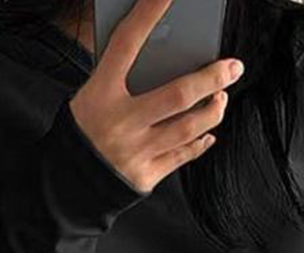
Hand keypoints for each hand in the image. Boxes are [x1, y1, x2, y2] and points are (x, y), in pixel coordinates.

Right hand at [68, 0, 244, 193]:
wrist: (70, 183)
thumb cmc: (84, 132)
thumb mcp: (91, 97)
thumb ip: (119, 76)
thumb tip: (163, 52)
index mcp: (101, 95)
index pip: (126, 45)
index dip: (147, 15)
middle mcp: (120, 123)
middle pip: (177, 95)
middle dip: (212, 78)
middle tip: (233, 67)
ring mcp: (135, 152)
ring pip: (187, 128)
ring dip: (212, 111)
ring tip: (221, 98)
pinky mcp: (144, 176)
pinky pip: (181, 156)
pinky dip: (199, 143)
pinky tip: (207, 133)